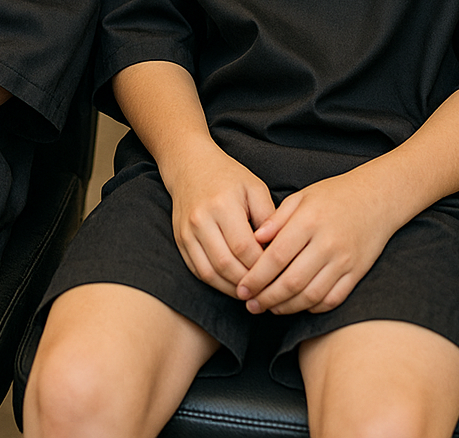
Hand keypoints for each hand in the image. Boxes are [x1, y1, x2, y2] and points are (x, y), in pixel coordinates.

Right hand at [167, 142, 274, 295]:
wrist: (190, 165)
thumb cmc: (228, 176)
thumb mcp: (255, 188)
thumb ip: (269, 218)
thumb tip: (278, 251)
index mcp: (222, 204)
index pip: (244, 248)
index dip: (262, 266)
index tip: (278, 274)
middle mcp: (200, 220)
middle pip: (227, 265)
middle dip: (249, 283)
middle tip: (268, 291)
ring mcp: (186, 232)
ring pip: (210, 273)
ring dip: (232, 289)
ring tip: (253, 293)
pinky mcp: (180, 241)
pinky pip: (198, 271)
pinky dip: (217, 283)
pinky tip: (233, 286)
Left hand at [236, 168, 396, 315]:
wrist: (376, 198)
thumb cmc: (334, 195)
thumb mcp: (301, 197)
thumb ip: (277, 218)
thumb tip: (254, 239)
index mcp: (309, 222)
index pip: (276, 257)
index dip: (256, 277)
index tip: (242, 287)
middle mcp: (327, 244)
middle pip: (291, 281)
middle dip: (266, 297)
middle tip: (250, 304)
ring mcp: (344, 261)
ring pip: (310, 296)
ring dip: (286, 307)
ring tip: (269, 307)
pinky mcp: (356, 273)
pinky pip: (332, 300)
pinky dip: (312, 307)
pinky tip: (298, 305)